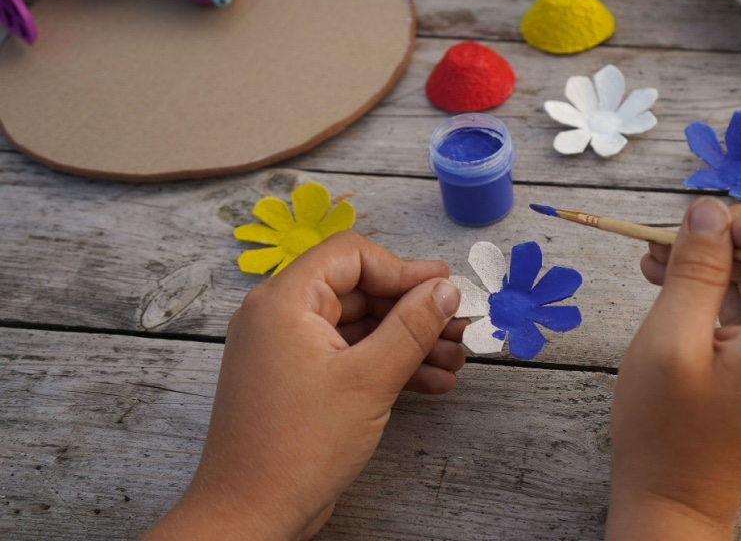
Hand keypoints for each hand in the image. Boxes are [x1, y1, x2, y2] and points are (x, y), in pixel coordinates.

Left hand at [143, 231, 465, 539]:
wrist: (251, 514)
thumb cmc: (298, 446)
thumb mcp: (369, 379)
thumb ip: (412, 326)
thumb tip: (445, 288)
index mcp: (284, 301)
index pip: (351, 256)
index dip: (403, 269)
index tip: (445, 290)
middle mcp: (280, 317)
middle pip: (359, 289)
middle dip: (414, 309)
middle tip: (460, 327)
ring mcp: (288, 351)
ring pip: (360, 326)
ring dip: (409, 340)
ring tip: (455, 360)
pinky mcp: (298, 381)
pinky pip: (349, 356)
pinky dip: (387, 364)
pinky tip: (431, 383)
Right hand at [606, 198, 740, 539]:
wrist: (672, 504)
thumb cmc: (668, 436)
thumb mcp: (670, 341)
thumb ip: (696, 269)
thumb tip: (709, 211)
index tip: (724, 232)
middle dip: (735, 240)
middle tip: (672, 238)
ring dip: (718, 263)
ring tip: (657, 260)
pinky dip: (717, 290)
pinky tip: (669, 284)